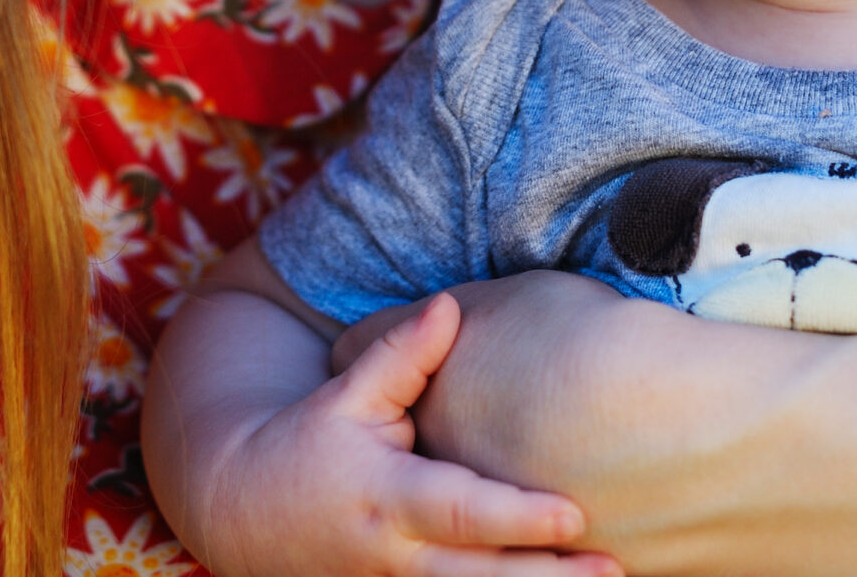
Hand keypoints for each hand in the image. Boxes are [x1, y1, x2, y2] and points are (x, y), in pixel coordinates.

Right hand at [186, 293, 617, 576]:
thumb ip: (400, 356)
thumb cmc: (306, 446)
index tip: (575, 513)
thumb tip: (449, 306)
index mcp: (388, 498)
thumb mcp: (345, 397)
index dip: (517, 517)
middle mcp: (398, 558)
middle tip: (614, 568)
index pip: (461, 512)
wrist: (241, 515)